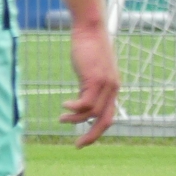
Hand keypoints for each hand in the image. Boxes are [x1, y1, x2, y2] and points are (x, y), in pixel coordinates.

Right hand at [60, 20, 120, 146]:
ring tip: (62, 118)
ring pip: (92, 113)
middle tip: (78, 145)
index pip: (109, 116)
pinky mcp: (96, 78)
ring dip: (75, 119)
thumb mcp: (89, 74)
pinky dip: (74, 108)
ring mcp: (106, 84)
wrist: (90, 31)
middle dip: (92, 135)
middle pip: (106, 120)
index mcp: (112, 89)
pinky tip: (64, 105)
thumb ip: (88, 89)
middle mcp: (113, 88)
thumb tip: (80, 106)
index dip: (97, 131)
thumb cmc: (88, 50)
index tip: (83, 140)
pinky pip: (86, 102)